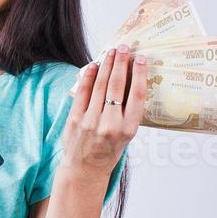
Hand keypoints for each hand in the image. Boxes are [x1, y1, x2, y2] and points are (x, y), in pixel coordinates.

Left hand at [57, 45, 146, 181]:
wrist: (85, 169)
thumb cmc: (109, 151)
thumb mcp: (127, 135)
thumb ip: (128, 112)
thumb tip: (130, 80)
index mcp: (128, 129)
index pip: (137, 96)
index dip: (140, 74)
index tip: (141, 59)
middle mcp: (110, 124)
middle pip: (117, 86)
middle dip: (121, 63)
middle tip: (124, 48)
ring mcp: (90, 121)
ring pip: (100, 86)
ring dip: (106, 65)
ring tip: (111, 52)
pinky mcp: (75, 120)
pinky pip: (83, 93)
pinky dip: (89, 77)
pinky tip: (94, 65)